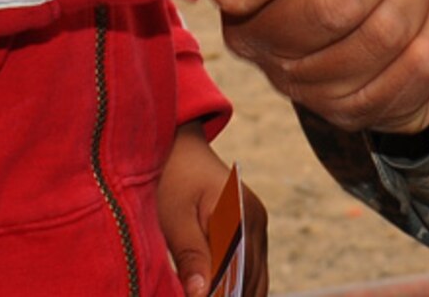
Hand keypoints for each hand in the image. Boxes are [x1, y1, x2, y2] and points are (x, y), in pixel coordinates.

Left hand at [156, 123, 267, 296]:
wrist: (178, 147)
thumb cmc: (171, 177)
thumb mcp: (173, 217)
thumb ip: (190, 255)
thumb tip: (202, 295)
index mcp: (240, 215)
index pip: (235, 274)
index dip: (218, 294)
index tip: (198, 296)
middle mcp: (256, 220)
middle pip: (249, 279)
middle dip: (226, 294)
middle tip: (200, 295)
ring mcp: (258, 224)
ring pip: (256, 278)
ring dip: (235, 292)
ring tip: (210, 293)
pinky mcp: (252, 228)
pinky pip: (252, 268)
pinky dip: (239, 285)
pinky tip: (218, 291)